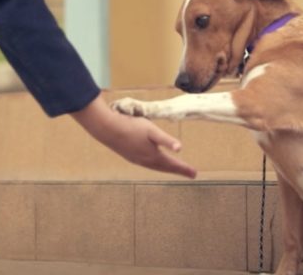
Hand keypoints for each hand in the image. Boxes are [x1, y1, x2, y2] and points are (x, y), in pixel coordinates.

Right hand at [71, 96, 196, 178]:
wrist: (108, 129)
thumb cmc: (131, 127)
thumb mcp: (152, 130)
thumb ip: (166, 140)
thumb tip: (180, 148)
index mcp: (153, 156)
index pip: (172, 164)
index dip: (184, 169)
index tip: (195, 174)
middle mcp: (146, 161)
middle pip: (166, 168)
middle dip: (178, 170)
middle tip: (190, 174)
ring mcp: (137, 160)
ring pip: (156, 167)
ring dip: (167, 168)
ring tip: (175, 169)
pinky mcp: (130, 156)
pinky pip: (148, 164)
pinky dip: (156, 166)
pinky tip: (154, 162)